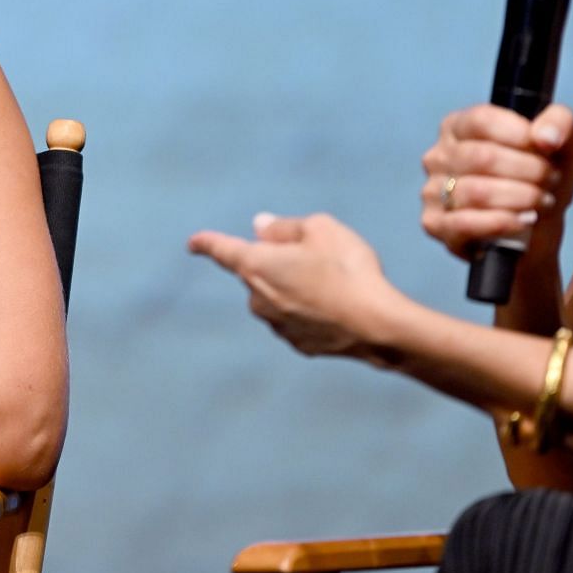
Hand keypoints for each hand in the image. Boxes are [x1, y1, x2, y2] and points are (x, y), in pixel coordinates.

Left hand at [189, 212, 406, 360]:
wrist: (378, 326)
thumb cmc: (347, 269)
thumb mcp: (320, 229)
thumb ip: (284, 227)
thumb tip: (261, 228)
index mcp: (256, 266)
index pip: (222, 250)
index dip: (207, 243)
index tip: (194, 243)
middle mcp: (258, 299)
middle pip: (259, 271)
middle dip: (279, 261)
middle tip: (319, 254)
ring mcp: (277, 325)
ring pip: (279, 295)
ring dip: (297, 286)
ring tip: (338, 282)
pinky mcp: (299, 344)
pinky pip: (298, 317)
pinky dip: (311, 309)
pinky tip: (341, 307)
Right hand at [420, 103, 572, 258]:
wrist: (535, 231)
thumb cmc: (538, 182)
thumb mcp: (561, 145)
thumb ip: (559, 121)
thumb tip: (544, 137)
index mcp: (459, 127)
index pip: (482, 120)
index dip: (520, 135)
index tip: (548, 150)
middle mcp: (438, 156)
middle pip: (483, 157)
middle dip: (529, 171)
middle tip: (550, 181)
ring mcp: (432, 191)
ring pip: (476, 192)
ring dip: (521, 198)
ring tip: (541, 202)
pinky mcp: (435, 225)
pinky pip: (465, 223)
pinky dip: (502, 222)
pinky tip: (523, 221)